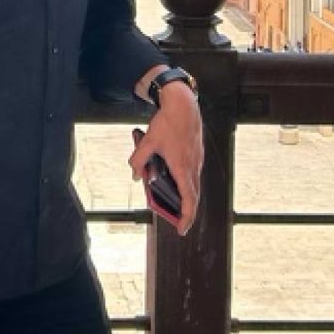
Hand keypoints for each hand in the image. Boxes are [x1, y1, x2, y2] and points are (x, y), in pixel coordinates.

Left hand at [128, 83, 202, 235]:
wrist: (183, 104)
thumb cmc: (168, 122)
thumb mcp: (147, 141)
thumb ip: (138, 160)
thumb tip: (136, 175)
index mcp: (182, 167)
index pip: (189, 200)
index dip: (186, 217)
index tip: (181, 229)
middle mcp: (193, 166)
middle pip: (193, 196)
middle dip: (186, 211)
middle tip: (177, 221)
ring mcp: (197, 159)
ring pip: (194, 184)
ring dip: (186, 196)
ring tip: (174, 202)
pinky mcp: (197, 153)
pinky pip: (194, 173)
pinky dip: (187, 183)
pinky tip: (176, 179)